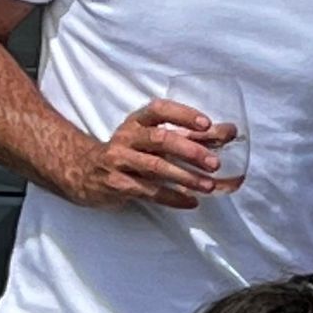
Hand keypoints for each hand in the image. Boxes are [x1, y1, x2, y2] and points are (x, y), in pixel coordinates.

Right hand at [67, 101, 231, 211]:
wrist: (83, 171)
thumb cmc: (129, 152)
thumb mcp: (152, 138)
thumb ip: (189, 135)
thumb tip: (229, 132)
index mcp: (137, 121)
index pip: (159, 110)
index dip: (182, 115)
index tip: (206, 124)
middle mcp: (127, 137)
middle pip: (159, 140)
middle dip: (189, 150)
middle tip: (214, 163)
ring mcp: (119, 160)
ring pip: (155, 168)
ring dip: (185, 177)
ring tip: (209, 186)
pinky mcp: (117, 184)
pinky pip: (148, 192)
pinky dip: (171, 198)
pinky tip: (191, 202)